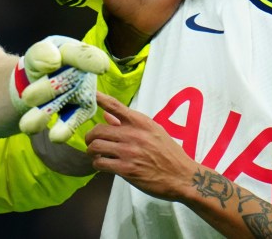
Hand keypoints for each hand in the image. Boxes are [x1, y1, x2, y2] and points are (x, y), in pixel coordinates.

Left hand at [9, 35, 109, 142]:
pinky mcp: (82, 113)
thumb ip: (41, 53)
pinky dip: (63, 130)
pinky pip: (73, 123)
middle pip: (67, 82)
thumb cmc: (41, 62)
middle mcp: (85, 73)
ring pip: (67, 105)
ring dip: (46, 114)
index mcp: (75, 52)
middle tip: (26, 97)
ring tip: (27, 126)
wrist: (36, 81)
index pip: (85, 55)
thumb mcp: (37, 53)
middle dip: (47, 90)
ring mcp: (85, 93)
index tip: (100, 67)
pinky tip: (54, 137)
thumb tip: (54, 62)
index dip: (93, 61)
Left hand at [86, 92, 200, 200]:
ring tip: (94, 154)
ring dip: (91, 151)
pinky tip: (101, 165)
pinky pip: (101, 163)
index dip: (100, 99)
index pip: (116, 106)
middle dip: (90, 136)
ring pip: (96, 146)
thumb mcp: (153, 131)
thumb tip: (107, 115)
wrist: (182, 176)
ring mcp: (128, 152)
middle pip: (98, 130)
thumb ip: (129, 123)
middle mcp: (133, 134)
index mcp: (140, 122)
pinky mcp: (126, 170)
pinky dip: (97, 164)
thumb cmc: (168, 152)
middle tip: (91, 141)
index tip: (90, 94)